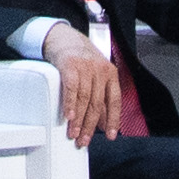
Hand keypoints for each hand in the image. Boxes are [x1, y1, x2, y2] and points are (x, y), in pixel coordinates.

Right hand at [42, 23, 129, 145]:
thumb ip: (101, 97)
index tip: (111, 136)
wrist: (64, 38)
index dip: (113, 120)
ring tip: (74, 133)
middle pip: (97, 103)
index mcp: (110, 74)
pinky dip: (70, 104)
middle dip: (90, 125)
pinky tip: (69, 116)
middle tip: (84, 140)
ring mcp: (86, 67)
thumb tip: (104, 124)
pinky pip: (72, 89)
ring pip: (84, 99)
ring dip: (79, 120)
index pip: (114, 101)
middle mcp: (100, 70)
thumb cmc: (80, 60)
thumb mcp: (95, 75)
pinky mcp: (70, 65)